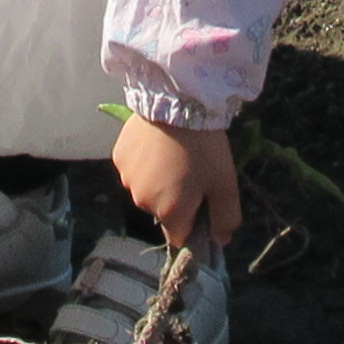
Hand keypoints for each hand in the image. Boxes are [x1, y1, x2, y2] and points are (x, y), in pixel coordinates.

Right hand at [113, 113, 242, 246]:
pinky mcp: (118, 157)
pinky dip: (144, 162)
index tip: (201, 197)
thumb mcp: (225, 184)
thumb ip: (226, 218)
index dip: (193, 220)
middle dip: (175, 198)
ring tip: (173, 153)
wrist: (177, 102)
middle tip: (191, 169)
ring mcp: (127, 179)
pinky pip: (133, 169)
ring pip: (145, 190)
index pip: (179, 235)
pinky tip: (156, 143)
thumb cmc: (204, 147)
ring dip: (157, 180)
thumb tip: (220, 241)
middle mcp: (142, 202)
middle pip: (161, 211)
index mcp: (169, 213)